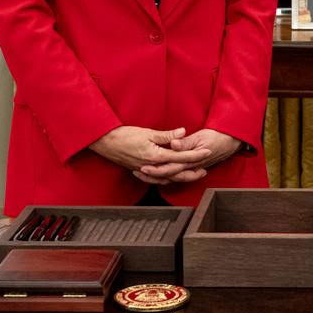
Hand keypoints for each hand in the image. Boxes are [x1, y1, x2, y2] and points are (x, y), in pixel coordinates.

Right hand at [89, 125, 209, 182]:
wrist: (105, 143)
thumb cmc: (124, 136)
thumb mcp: (147, 132)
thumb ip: (166, 135)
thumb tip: (183, 132)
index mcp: (155, 156)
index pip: (181, 157)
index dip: (195, 155)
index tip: (207, 152)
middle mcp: (152, 166)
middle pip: (177, 173)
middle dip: (192, 171)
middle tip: (205, 170)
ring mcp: (146, 171)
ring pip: (168, 178)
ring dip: (181, 177)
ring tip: (192, 175)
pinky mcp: (140, 171)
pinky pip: (157, 180)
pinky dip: (167, 180)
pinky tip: (171, 178)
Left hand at [137, 128, 242, 183]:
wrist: (231, 142)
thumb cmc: (217, 138)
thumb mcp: (201, 137)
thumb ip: (186, 142)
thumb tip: (174, 144)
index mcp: (191, 160)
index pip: (170, 167)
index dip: (156, 168)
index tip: (143, 167)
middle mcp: (190, 167)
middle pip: (169, 175)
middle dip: (153, 175)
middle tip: (139, 172)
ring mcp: (192, 168)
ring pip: (173, 177)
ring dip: (158, 177)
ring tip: (145, 174)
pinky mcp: (193, 167)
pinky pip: (178, 175)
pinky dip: (167, 176)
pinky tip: (160, 174)